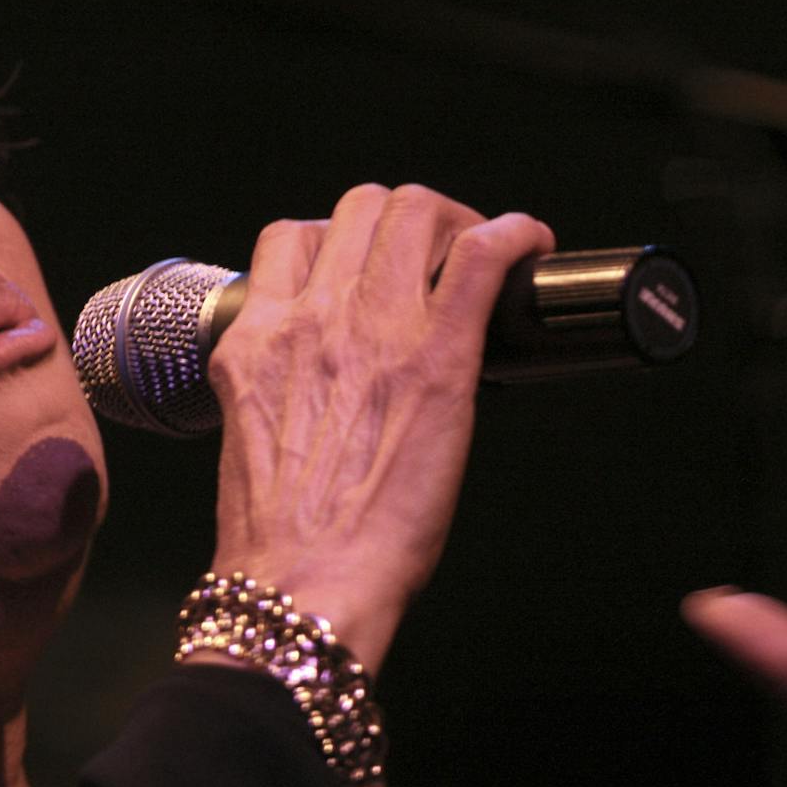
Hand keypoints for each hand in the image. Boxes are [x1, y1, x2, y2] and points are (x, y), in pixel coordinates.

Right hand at [202, 184, 553, 669]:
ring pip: (413, 209)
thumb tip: (328, 381)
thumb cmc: (281, 536)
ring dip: (453, 220)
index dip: (338, 241)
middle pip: (358, 207)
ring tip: (475, 255)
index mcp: (259, 339)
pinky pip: (483, 254)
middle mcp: (312, 317)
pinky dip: (515, 235)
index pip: (291, 240)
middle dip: (404, 221)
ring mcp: (375, 327)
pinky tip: (531, 247)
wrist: (305, 579)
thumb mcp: (254, 433)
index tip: (367, 265)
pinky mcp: (439, 354)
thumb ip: (281, 385)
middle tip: (434, 256)